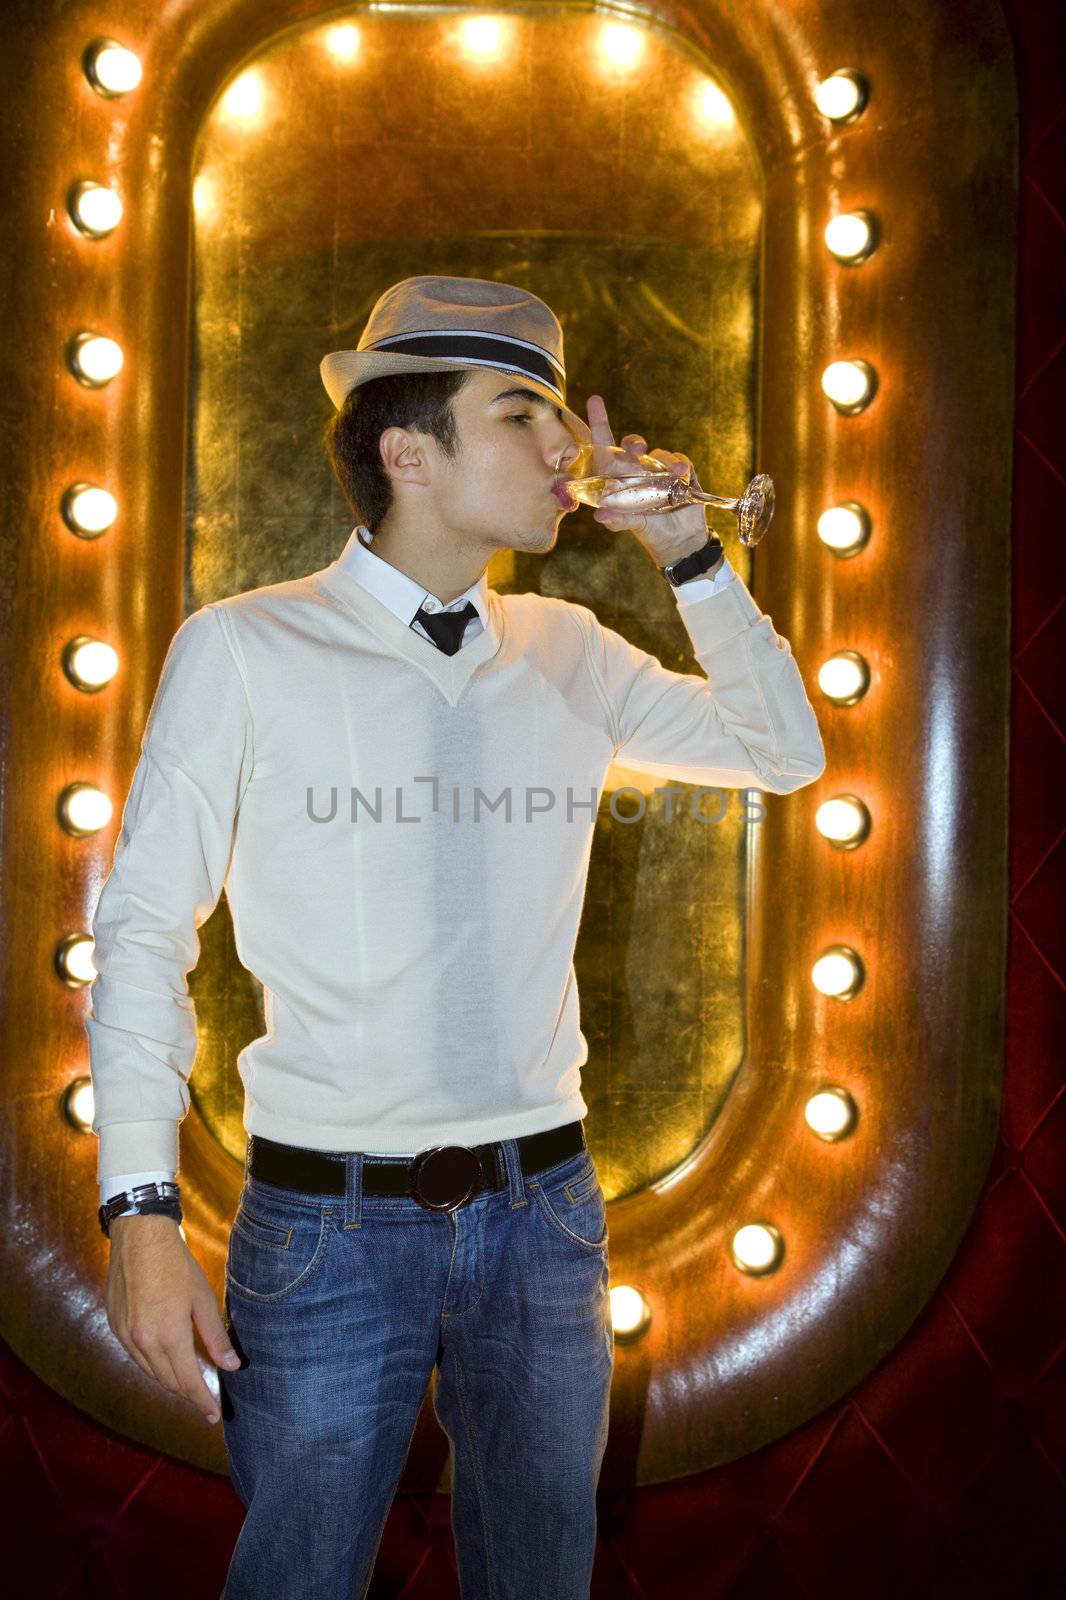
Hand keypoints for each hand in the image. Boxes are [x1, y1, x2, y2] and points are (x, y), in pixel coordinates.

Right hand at [106, 1214, 241, 1424]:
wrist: (139, 1238)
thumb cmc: (176, 1265)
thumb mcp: (202, 1299)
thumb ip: (215, 1337)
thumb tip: (231, 1366)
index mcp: (167, 1337)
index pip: (187, 1382)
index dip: (201, 1401)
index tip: (213, 1415)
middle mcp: (142, 1342)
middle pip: (167, 1382)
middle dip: (188, 1394)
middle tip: (205, 1400)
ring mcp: (125, 1336)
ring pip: (150, 1372)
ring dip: (169, 1380)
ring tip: (189, 1382)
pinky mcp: (116, 1326)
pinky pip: (136, 1357)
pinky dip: (152, 1364)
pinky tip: (165, 1359)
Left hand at [584, 394, 710, 565]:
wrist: (683, 541)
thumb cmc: (651, 532)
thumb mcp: (634, 526)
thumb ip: (618, 520)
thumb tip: (600, 515)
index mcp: (620, 480)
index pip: (606, 449)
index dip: (600, 424)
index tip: (595, 400)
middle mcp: (637, 471)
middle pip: (632, 445)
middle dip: (634, 442)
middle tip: (638, 449)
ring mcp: (659, 470)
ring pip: (658, 453)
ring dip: (666, 460)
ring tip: (675, 473)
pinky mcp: (681, 473)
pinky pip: (679, 460)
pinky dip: (681, 465)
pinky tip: (683, 476)